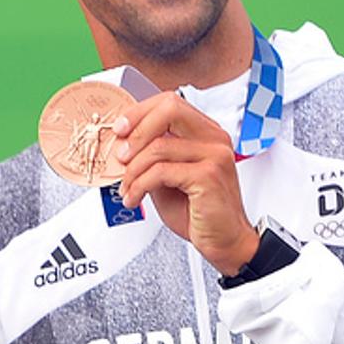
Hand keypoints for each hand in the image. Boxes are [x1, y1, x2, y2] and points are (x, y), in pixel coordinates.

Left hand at [114, 95, 257, 274]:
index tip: (119, 130)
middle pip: (169, 110)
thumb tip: (119, 142)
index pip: (170, 102)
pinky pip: (160, 171)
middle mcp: (214, 138)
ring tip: (127, 189)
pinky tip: (134, 198)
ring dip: (132, 171)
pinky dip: (139, 185)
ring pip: (158, 147)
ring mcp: (215, 155)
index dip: (139, 112)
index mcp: (206, 133)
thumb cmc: (196, 210)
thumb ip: (150, 155)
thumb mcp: (166, 175)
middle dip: (136, 132)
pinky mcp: (208, 176)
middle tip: (120, 157)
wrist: (223, 241)